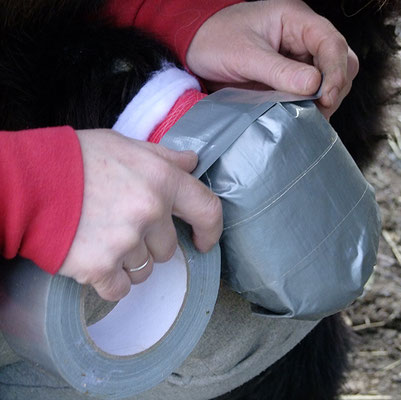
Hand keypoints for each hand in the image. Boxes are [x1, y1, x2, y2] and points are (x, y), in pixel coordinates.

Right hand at [58, 129, 221, 300]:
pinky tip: (94, 261)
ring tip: (102, 239)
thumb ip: (164, 157)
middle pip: (168, 248)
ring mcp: (125, 242)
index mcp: (161, 180)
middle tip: (120, 226)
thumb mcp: (124, 146)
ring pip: (145, 270)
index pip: (207, 210)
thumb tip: (192, 164)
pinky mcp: (100, 267)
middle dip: (150, 243)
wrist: (26, 182)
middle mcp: (149, 212)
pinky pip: (120, 288)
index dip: (210, 230)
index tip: (204, 241)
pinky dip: (110, 281)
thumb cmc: (75, 160)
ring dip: (130, 262)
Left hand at [186, 0, 357, 118]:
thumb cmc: (215, 39)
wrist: (196, 47)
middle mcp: (304, 36)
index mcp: (295, 20)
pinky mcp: (292, 75)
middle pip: (341, 60)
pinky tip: (303, 115)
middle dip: (335, 87)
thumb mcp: (244, 55)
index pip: (332, 43)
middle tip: (319, 111)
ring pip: (331, 78)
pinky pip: (313, 90)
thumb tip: (314, 86)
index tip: (326, 97)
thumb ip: (279, 70)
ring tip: (309, 116)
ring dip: (325, 99)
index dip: (335, 71)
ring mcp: (300, 56)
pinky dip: (312, 104)